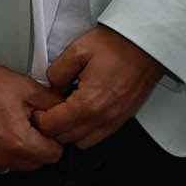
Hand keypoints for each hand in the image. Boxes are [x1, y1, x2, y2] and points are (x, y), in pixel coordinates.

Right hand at [0, 60, 66, 173]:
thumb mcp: (27, 88)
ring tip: (7, 125)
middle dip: (37, 146)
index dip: (54, 140)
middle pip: (34, 164)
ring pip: (13, 166)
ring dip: (16, 151)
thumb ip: (53, 104)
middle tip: (28, 123)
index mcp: (18, 143)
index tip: (46, 127)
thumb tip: (67, 111)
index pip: (53, 156)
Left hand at [33, 25, 166, 147]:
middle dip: (52, 127)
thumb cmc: (119, 44)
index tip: (38, 109)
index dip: (40, 119)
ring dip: (70, 132)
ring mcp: (115, 119)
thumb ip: (57, 72)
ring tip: (67, 112)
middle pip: (65, 138)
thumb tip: (52, 86)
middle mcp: (103, 117)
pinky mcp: (124, 117)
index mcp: (88, 102)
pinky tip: (84, 113)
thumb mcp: (78, 50)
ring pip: (82, 142)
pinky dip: (87, 131)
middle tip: (49, 110)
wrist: (147, 43)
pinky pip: (99, 137)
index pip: (53, 126)